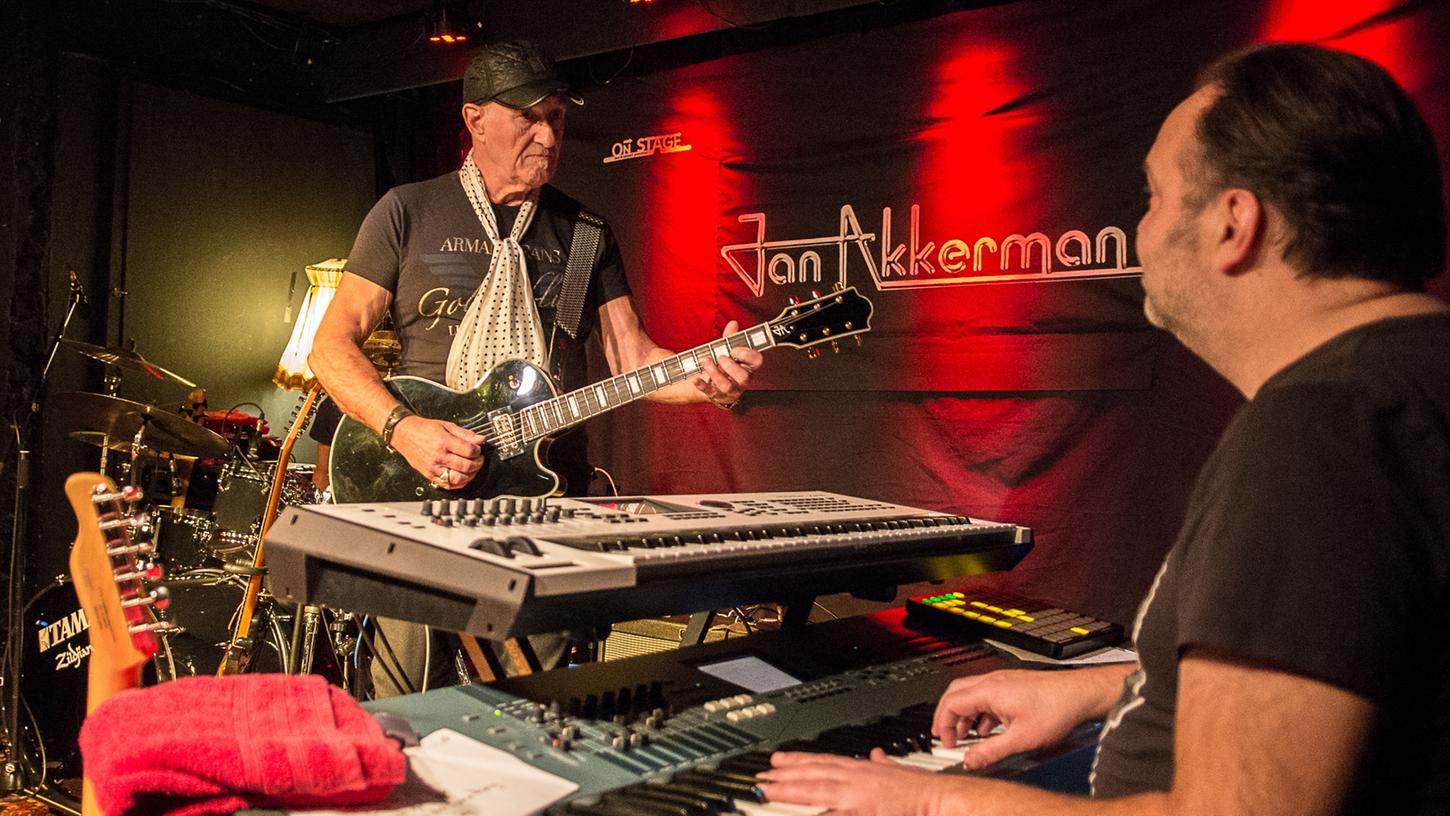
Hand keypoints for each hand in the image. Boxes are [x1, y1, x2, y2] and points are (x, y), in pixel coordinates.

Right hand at [388, 415, 485, 488]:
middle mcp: (438, 456)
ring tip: (472, 468)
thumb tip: (480, 440)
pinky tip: (463, 477)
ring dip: (470, 475)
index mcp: (443, 442)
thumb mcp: (446, 425)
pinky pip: (447, 485)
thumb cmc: (423, 429)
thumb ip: (465, 434)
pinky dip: (458, 484)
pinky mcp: (429, 475)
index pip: (469, 451)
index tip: (478, 449)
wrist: (404, 434)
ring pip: (458, 479)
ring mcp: (433, 468)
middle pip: (466, 466)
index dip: (478, 451)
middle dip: (478, 463)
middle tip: (479, 459)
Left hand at [693, 320, 762, 407]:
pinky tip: (695, 379)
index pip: (757, 361)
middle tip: (720, 357)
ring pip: (727, 387)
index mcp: (748, 367)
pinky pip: (709, 392)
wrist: (708, 381)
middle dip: (731, 366)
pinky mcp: (715, 396)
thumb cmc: (722, 363)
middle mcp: (742, 381)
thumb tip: (733, 323)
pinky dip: (701, 385)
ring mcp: (730, 390)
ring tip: (706, 361)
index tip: (734, 349)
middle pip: (744, 378)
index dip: (748, 354)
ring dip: (715, 373)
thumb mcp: (726, 349)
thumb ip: (730, 337)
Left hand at [757, 749, 947, 815]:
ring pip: (816, 790)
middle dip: (785, 775)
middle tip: (761, 776)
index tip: (778, 760)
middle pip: (813, 774)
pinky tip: (805, 815)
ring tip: (768, 790)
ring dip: (790, 790)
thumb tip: (878, 756)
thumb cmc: (920, 789)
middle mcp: (855, 779)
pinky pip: (833, 815)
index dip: (798, 761)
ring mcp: (857, 796)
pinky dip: (819, 814)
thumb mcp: (896, 770)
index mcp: (861, 769)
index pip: (823, 762)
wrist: (938, 798)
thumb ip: (883, 764)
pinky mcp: (863, 812)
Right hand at [933, 668, 1108, 769]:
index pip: (951, 704)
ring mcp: (1003, 681)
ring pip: (971, 693)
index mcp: (989, 691)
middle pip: (955, 693)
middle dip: (947, 715)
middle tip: (944, 734)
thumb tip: (970, 760)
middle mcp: (993, 681)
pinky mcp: (1013, 685)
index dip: (943, 724)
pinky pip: (986, 695)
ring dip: (964, 714)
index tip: (946, 742)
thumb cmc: (1056, 708)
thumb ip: (991, 751)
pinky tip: (989, 728)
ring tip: (966, 735)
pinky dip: (980, 711)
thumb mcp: (1021, 739)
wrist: (1081, 694)